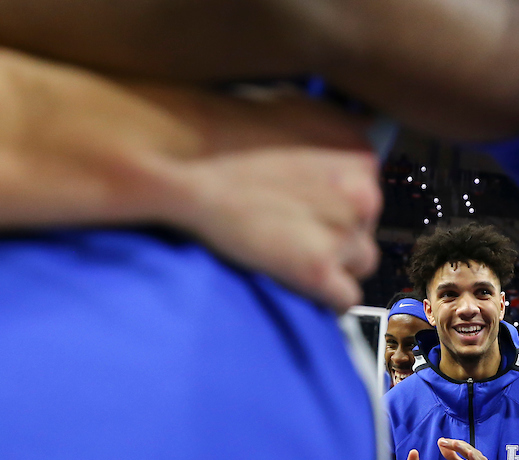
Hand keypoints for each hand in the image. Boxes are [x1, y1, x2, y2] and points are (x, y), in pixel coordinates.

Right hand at [0, 36, 382, 313]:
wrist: (148, 152)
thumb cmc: (183, 119)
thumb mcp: (250, 102)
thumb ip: (289, 124)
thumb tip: (294, 135)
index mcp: (349, 134)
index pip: (369, 174)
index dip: (336, 193)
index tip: (306, 198)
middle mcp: (363, 179)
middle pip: (367, 222)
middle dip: (330, 229)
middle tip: (278, 223)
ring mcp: (344, 228)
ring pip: (357, 263)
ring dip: (320, 263)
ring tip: (268, 248)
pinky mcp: (319, 272)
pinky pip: (336, 298)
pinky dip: (306, 295)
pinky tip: (269, 275)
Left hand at [437, 438, 512, 459]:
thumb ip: (452, 457)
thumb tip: (442, 445)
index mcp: (473, 457)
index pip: (461, 446)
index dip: (450, 443)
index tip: (440, 441)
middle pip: (466, 448)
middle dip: (454, 444)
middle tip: (442, 441)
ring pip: (474, 456)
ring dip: (464, 449)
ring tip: (455, 443)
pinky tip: (470, 455)